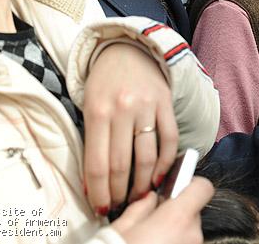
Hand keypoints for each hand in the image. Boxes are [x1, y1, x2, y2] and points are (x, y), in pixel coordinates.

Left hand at [82, 42, 178, 213]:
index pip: (97, 164)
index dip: (99, 192)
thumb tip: (95, 183)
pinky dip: (165, 163)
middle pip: (121, 165)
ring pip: (147, 157)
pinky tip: (158, 177)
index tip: (101, 207)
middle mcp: (122, 109)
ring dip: (142, 184)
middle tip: (119, 205)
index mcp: (97, 111)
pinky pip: (169, 140)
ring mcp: (147, 106)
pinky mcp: (166, 103)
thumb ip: (92, 140)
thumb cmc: (104, 82)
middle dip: (120, 193)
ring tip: (138, 196)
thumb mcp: (89, 106)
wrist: (127, 49)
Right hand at [111, 177, 213, 243]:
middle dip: (177, 214)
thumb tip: (151, 198)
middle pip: (193, 213)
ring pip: (189, 233)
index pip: (203, 188)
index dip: (192, 184)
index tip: (180, 186)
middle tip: (154, 222)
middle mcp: (191, 234)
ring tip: (151, 242)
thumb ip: (142, 206)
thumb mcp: (123, 226)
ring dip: (175, 234)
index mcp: (177, 218)